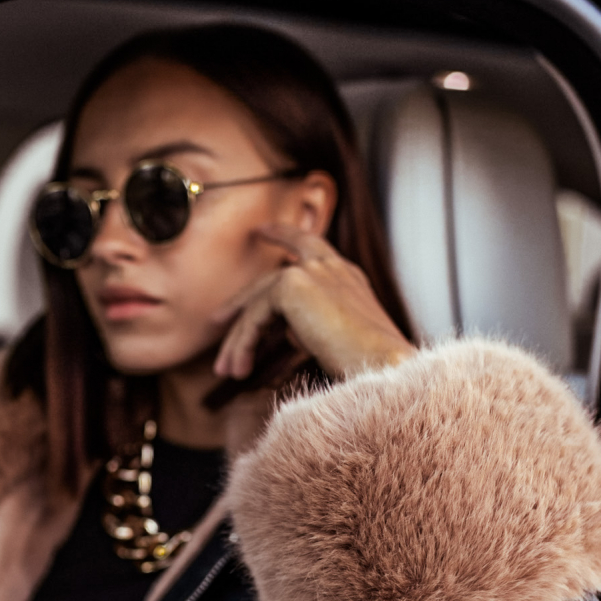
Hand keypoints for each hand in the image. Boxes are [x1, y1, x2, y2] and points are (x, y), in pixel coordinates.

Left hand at [213, 224, 415, 380]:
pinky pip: (254, 314)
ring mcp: (314, 272)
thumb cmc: (369, 369)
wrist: (384, 369)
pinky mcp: (294, 285)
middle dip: (241, 302)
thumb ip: (312, 327)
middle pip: (273, 276)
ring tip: (226, 371)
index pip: (309, 247)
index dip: (284, 235)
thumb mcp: (339, 342)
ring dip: (239, 339)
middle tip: (216, 320)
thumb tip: (287, 335)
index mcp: (348, 278)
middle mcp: (332, 268)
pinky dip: (243, 343)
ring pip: (259, 301)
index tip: (261, 230)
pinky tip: (239, 368)